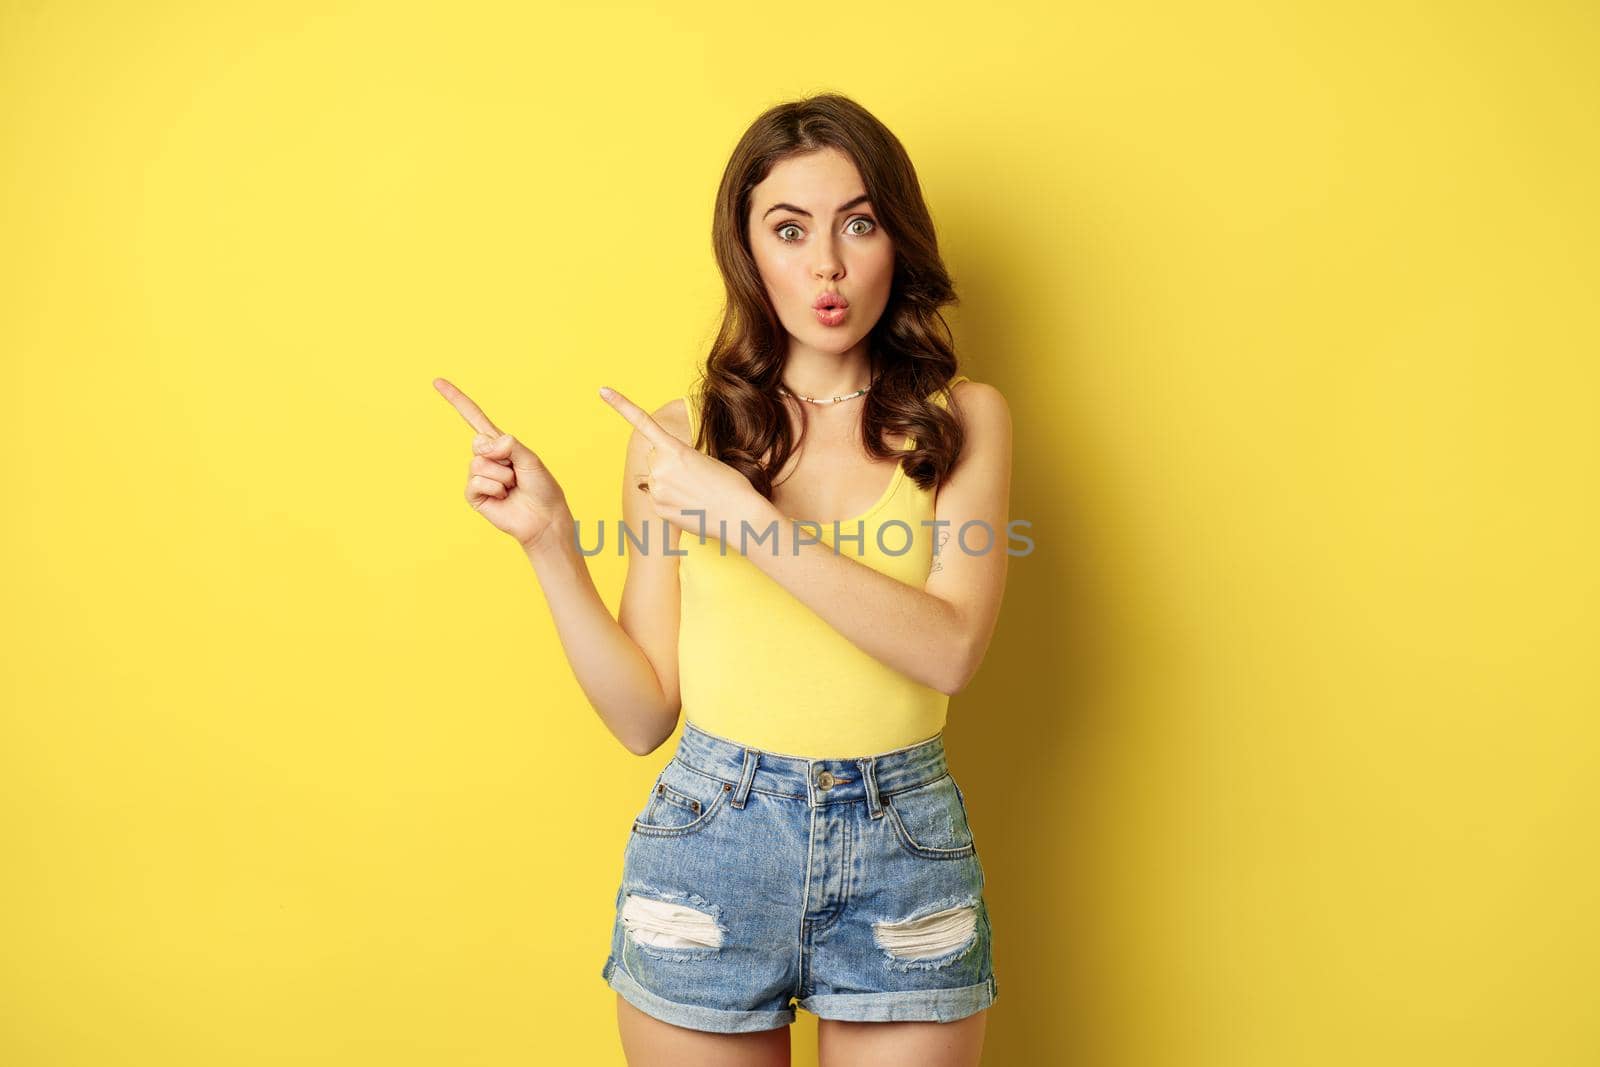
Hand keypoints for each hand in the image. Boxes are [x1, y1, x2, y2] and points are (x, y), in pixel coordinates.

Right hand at [434, 377, 571, 551]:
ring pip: (480, 464)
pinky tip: (503, 497)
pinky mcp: (474, 495)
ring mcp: (478, 476)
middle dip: (498, 454)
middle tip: (515, 470)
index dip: (456, 400)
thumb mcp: (530, 458)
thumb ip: (509, 445)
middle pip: (477, 442)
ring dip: (503, 476)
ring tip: (513, 486)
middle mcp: (486, 457)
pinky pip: (476, 482)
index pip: (474, 417)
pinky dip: (495, 489)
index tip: (437, 381)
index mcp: (500, 444)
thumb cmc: (542, 488)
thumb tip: (487, 444)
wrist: (544, 517)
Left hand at [598, 385, 766, 540]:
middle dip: (669, 462)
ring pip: (655, 479)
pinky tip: (689, 505)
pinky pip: (657, 498)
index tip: (602, 390)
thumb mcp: (704, 459)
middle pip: (655, 457)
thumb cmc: (729, 484)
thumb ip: (676, 459)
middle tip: (695, 475)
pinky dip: (670, 500)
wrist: (739, 515)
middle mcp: (660, 467)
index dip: (621, 405)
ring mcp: (656, 490)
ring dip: (670, 482)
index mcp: (674, 449)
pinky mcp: (657, 509)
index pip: (643, 423)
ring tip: (695, 492)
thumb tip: (658, 473)